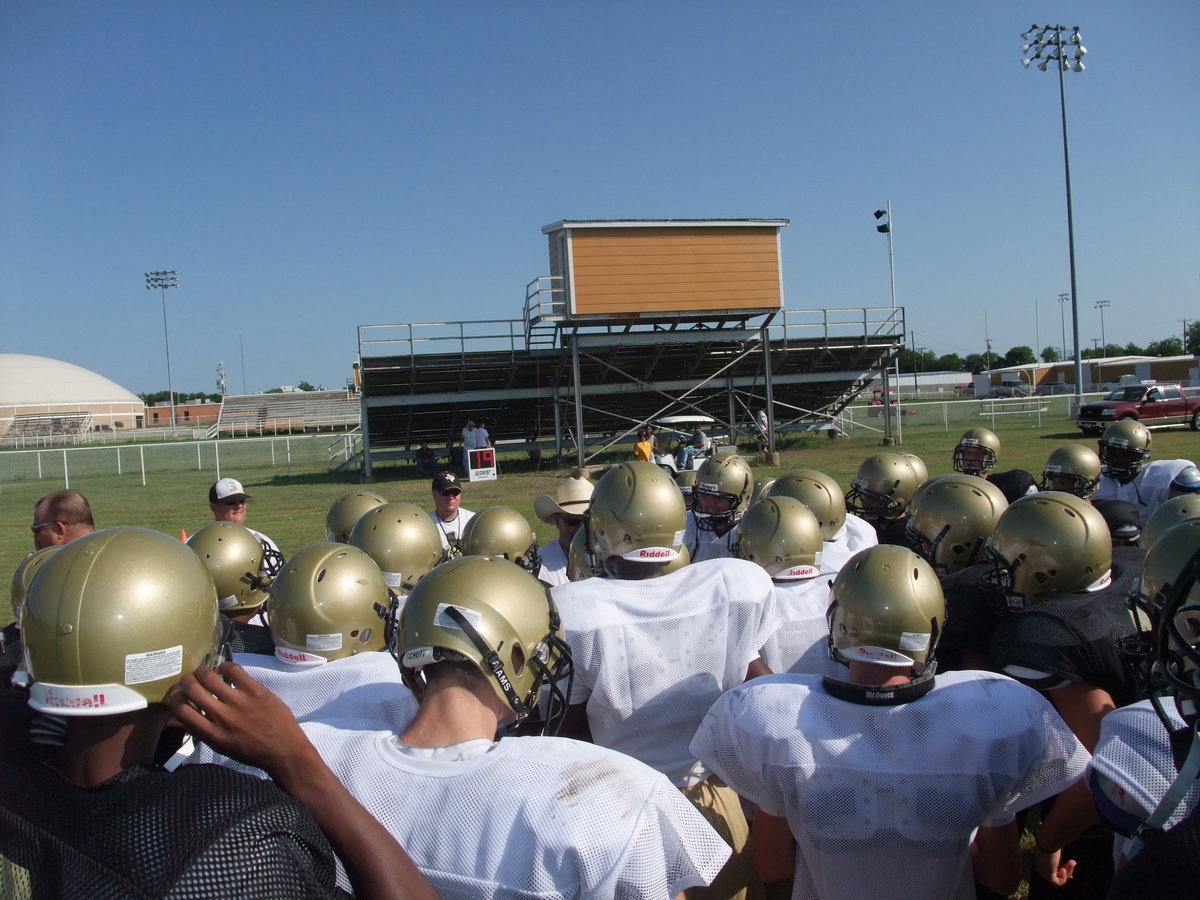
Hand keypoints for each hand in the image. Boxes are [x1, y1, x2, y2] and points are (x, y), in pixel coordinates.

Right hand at [168, 661, 317, 784]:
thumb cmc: (251, 751)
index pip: (181, 710)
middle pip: (192, 690)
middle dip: (185, 682)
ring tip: (204, 673)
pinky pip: (234, 669)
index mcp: (211, 733)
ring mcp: (239, 701)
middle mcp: (222, 716)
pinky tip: (224, 670)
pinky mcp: (255, 690)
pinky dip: (225, 666)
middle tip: (189, 681)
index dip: (174, 699)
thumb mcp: (220, 746)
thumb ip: (196, 731)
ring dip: (202, 671)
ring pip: (210, 677)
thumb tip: (171, 720)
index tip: (177, 694)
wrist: (284, 749)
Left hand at [1032, 843, 1075, 885]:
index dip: (1062, 870)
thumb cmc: (1051, 841)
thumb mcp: (1055, 847)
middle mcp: (1039, 868)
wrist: (1048, 841)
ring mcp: (1042, 873)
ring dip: (1068, 871)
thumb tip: (1066, 849)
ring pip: (1058, 878)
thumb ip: (1058, 852)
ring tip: (1072, 862)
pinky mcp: (1047, 876)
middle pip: (1056, 874)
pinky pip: (1058, 882)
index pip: (1050, 869)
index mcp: (1039, 860)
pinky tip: (1063, 869)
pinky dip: (1064, 877)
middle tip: (1073, 862)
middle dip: (1067, 869)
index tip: (1071, 866)